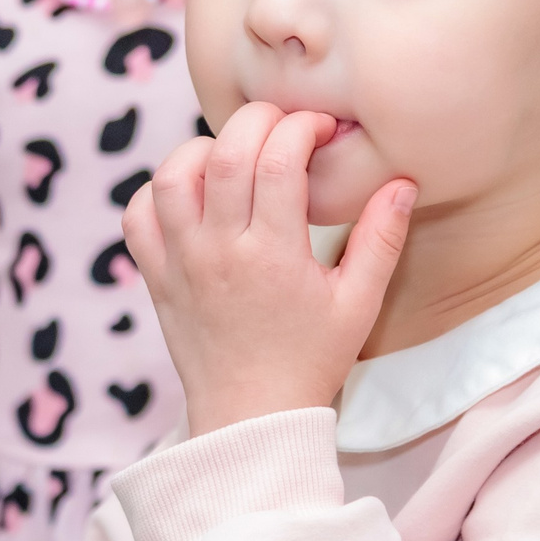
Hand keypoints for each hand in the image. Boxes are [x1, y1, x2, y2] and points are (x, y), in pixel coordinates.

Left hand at [123, 103, 415, 436]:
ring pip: (172, 176)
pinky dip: (160, 191)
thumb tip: (401, 182)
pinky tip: (196, 194)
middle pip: (225, 152)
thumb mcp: (359, 304)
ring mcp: (181, 263)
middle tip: (284, 128)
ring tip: (237, 157)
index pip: (278, 160)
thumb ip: (382, 239)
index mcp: (274, 255)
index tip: (321, 130)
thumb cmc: (310, 361)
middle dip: (258, 120)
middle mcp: (221, 251)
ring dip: (205, 149)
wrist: (251, 419)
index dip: (302, 128)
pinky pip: (138, 216)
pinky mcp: (157, 277)